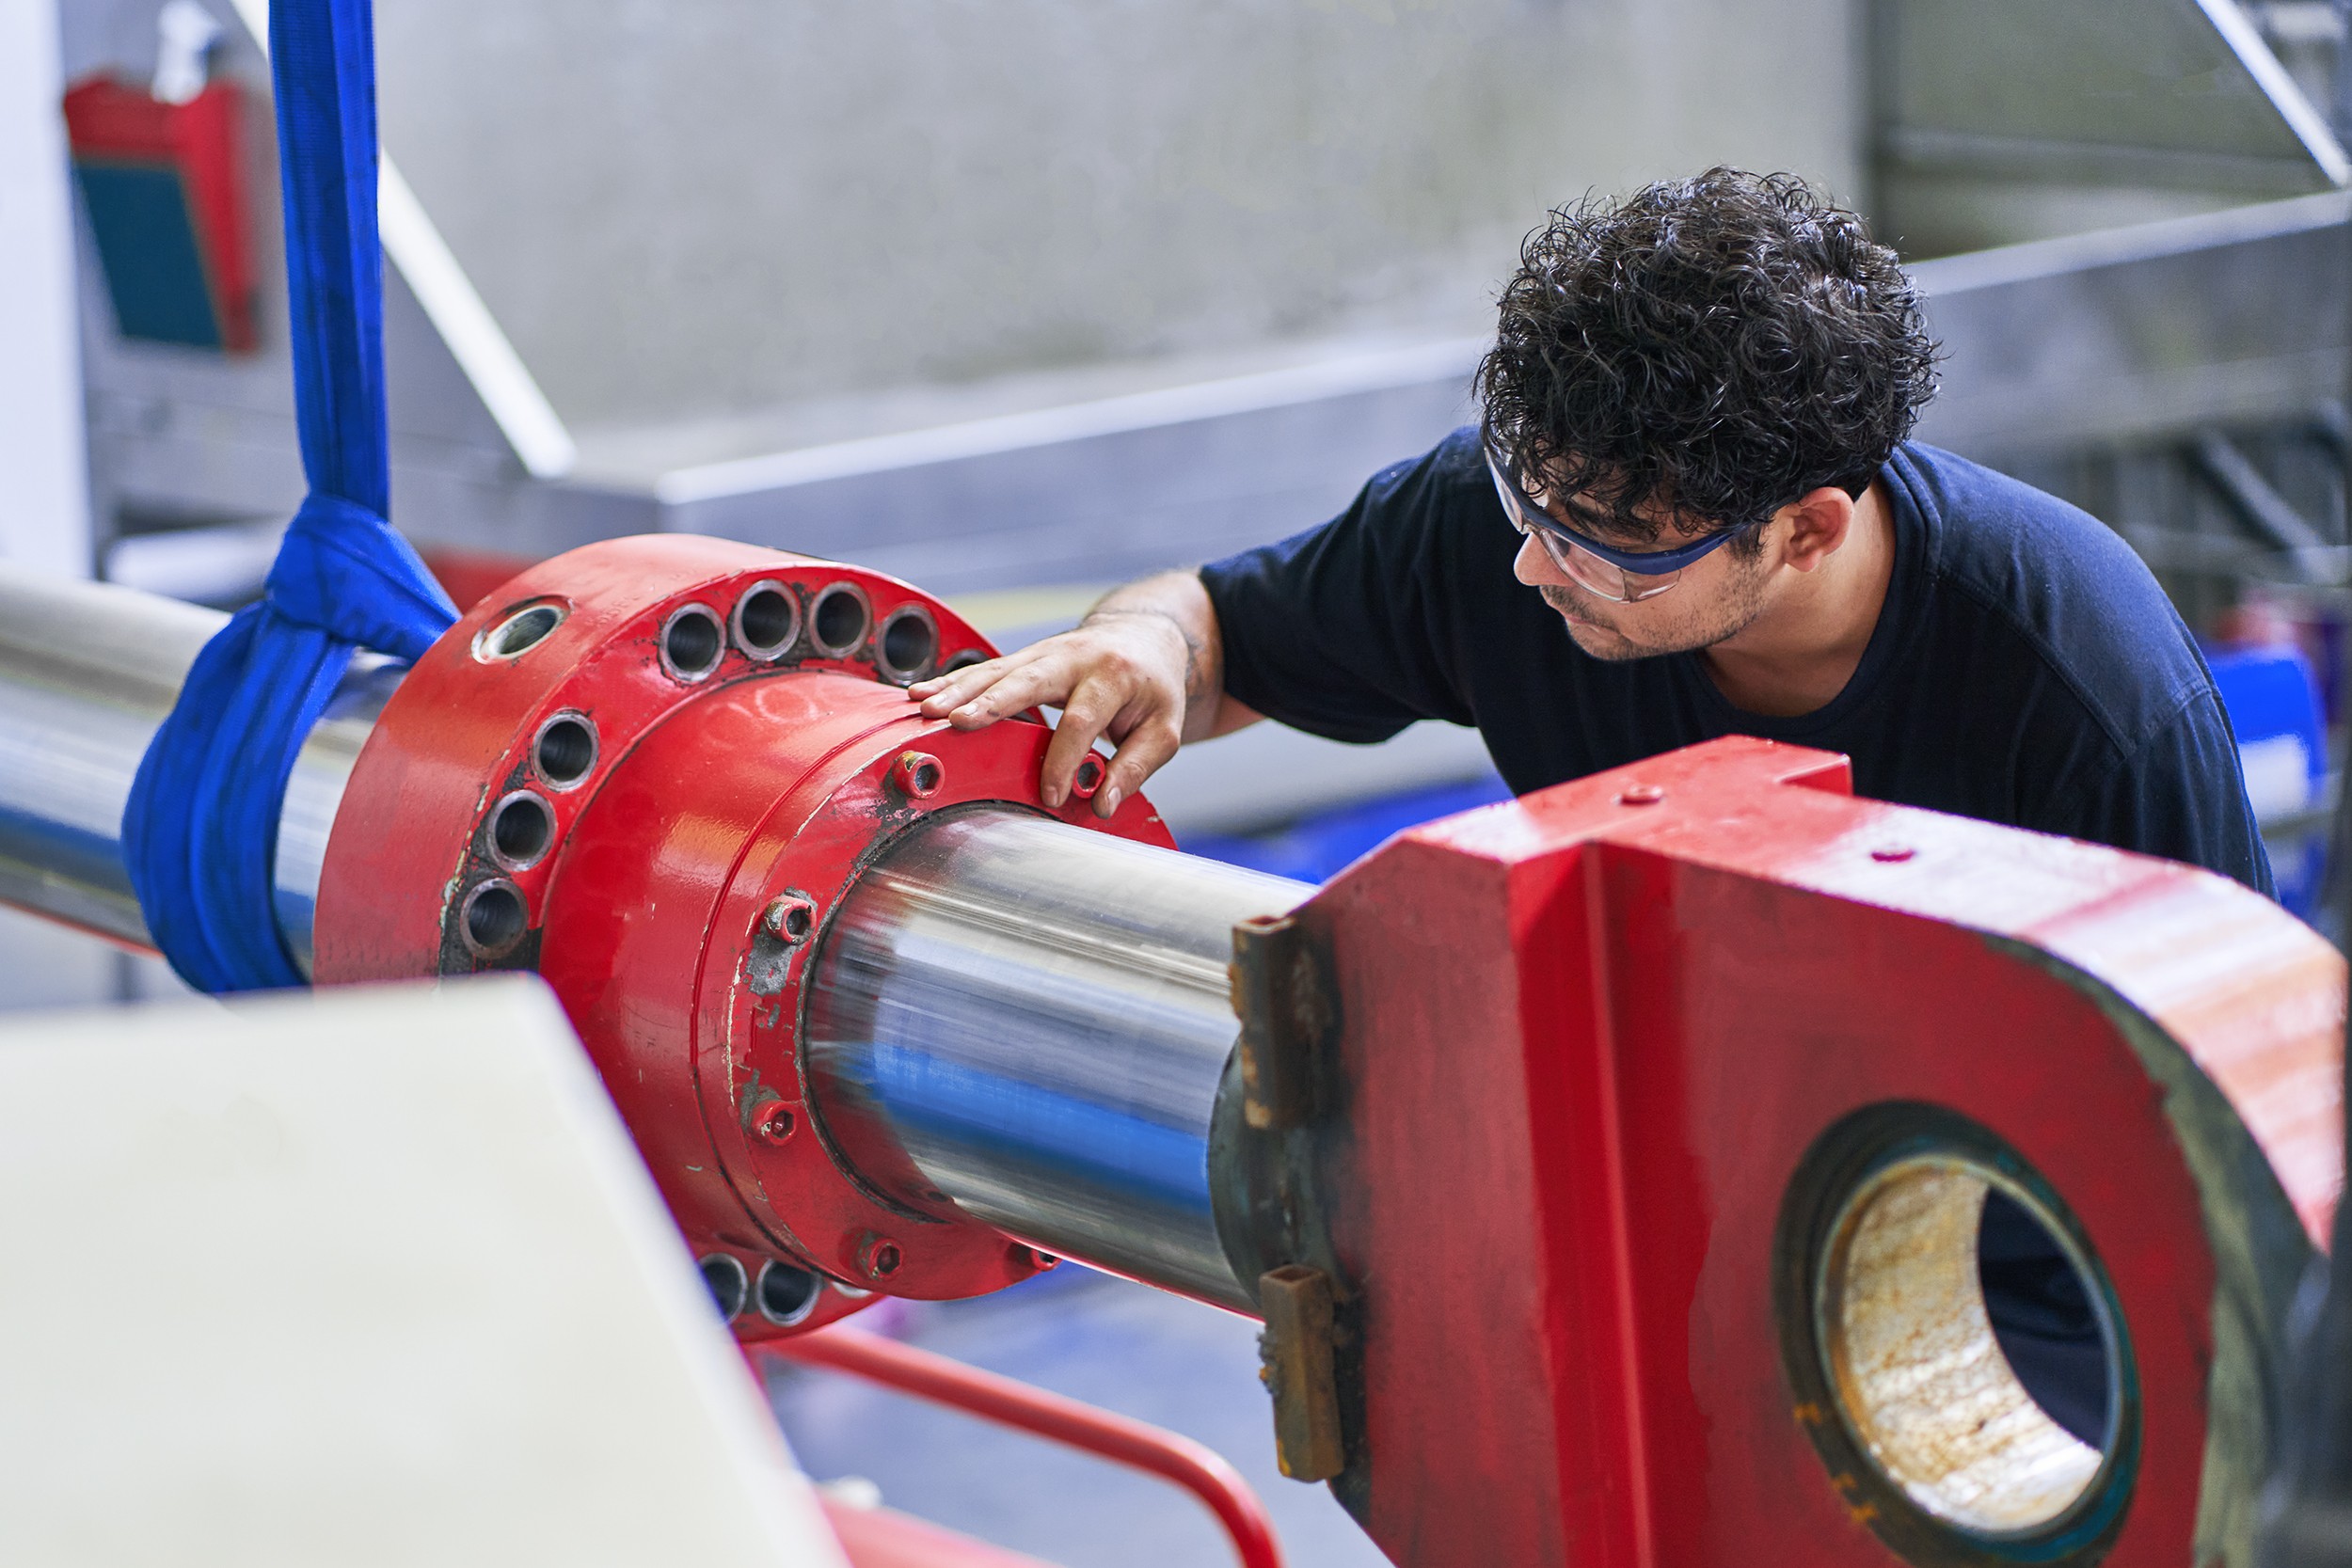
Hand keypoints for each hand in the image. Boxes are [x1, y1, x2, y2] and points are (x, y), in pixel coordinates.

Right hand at [907, 612, 1192, 817]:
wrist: (1143, 637)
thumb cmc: (1153, 689)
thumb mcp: (1163, 730)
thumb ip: (1135, 767)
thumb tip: (1101, 803)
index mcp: (1113, 674)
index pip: (1081, 719)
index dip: (1063, 758)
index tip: (1049, 793)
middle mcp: (1073, 657)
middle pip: (1027, 680)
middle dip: (991, 703)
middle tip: (958, 723)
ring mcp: (1043, 653)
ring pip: (996, 671)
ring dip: (958, 690)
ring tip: (925, 709)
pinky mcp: (1023, 658)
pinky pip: (984, 670)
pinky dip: (951, 683)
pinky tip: (921, 695)